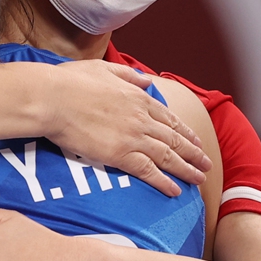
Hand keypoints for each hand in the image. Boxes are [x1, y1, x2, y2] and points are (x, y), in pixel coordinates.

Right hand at [48, 60, 211, 195]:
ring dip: (186, 169)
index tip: (196, 141)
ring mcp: (133, 137)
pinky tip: (174, 191)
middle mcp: (142, 118)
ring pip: (167, 156)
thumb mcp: (105, 69)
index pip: (168, 119)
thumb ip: (129, 75)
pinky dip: (163, 182)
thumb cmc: (71, 81)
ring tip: (199, 179)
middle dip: (193, 154)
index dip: (185, 132)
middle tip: (206, 165)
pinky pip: (148, 171)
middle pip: (174, 139)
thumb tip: (146, 79)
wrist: (53, 98)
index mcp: (138, 98)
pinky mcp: (120, 155)